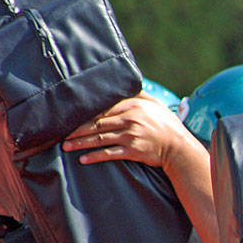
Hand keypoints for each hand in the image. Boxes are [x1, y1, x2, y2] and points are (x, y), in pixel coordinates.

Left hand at [61, 93, 192, 168]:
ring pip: (99, 139)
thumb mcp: (155, 104)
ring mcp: (131, 136)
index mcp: (133, 106)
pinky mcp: (133, 151)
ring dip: (81, 143)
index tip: (71, 119)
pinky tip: (84, 159)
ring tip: (67, 146)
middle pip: (97, 124)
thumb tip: (129, 83)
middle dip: (77, 130)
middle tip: (63, 135)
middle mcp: (130, 120)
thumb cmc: (167, 124)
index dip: (85, 115)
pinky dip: (95, 156)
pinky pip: (109, 153)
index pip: (103, 110)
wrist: (179, 147)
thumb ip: (140, 94)